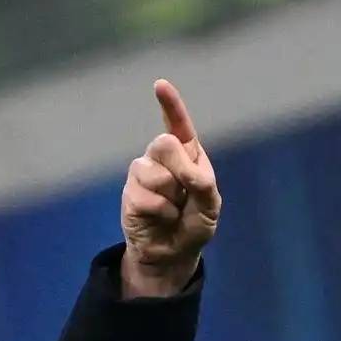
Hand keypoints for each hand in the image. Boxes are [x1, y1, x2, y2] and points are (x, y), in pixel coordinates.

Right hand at [120, 78, 221, 291]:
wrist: (174, 255)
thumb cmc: (194, 225)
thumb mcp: (210, 206)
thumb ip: (202, 183)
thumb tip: (184, 170)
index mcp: (188, 155)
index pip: (178, 126)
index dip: (171, 106)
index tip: (160, 85)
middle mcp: (163, 158)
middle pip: (163, 142)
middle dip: (179, 167)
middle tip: (186, 192)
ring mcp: (144, 173)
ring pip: (154, 172)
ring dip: (170, 197)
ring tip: (172, 210)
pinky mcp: (130, 192)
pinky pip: (145, 196)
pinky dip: (160, 212)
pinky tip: (160, 218)